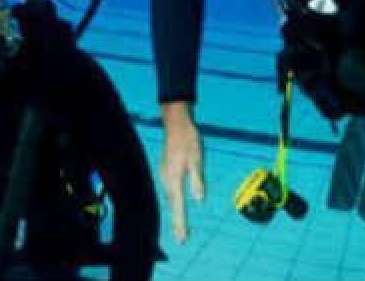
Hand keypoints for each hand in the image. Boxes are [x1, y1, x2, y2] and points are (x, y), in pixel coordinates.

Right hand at [160, 102, 204, 242]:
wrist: (176, 124)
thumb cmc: (189, 140)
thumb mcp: (197, 160)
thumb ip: (197, 181)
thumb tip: (199, 200)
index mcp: (174, 178)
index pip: (178, 206)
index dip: (181, 223)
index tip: (182, 239)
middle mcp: (166, 179)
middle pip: (173, 206)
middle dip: (177, 223)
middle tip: (181, 240)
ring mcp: (164, 175)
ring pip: (170, 198)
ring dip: (175, 213)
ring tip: (179, 229)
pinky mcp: (165, 171)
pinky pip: (170, 190)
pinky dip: (173, 201)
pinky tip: (176, 205)